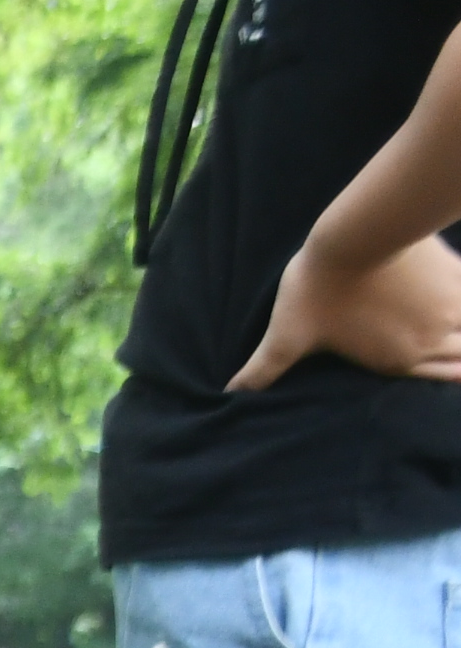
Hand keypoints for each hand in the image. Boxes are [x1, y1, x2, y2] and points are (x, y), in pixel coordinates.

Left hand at [233, 231, 460, 387]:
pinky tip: (459, 300)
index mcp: (399, 360)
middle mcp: (434, 339)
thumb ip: (264, 369)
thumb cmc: (319, 286)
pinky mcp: (457, 273)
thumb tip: (231, 394)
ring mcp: (452, 306)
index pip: (442, 380)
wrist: (358, 232)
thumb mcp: (287, 335)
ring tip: (458, 337)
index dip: (448, 380)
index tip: (450, 377)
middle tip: (455, 362)